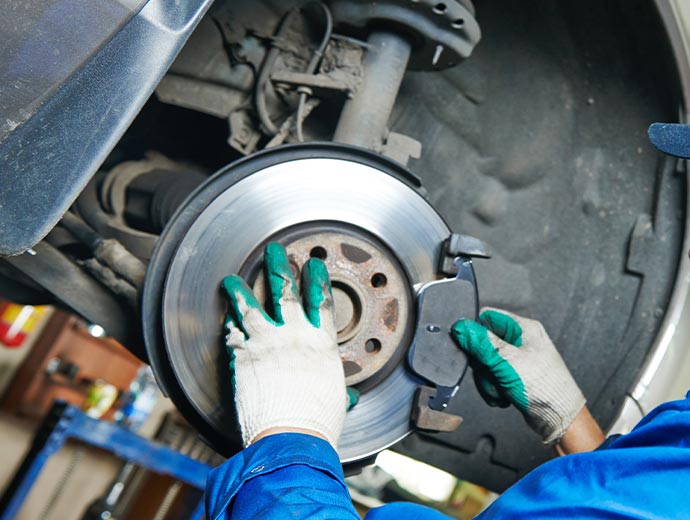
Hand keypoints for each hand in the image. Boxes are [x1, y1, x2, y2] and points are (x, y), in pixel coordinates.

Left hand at [222, 242, 353, 447]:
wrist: (289, 433)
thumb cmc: (316, 422)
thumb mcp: (336, 401)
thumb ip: (340, 392)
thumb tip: (350, 398)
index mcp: (321, 343)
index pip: (321, 303)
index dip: (317, 280)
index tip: (313, 265)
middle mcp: (294, 335)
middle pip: (286, 292)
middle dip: (280, 268)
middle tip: (274, 251)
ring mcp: (266, 341)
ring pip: (251, 305)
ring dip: (241, 289)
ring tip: (232, 278)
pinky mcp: (242, 354)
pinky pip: (233, 329)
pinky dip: (228, 318)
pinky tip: (223, 311)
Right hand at [451, 307, 585, 443]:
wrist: (560, 419)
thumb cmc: (545, 388)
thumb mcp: (507, 361)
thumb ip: (481, 343)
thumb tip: (461, 327)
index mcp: (523, 328)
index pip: (487, 317)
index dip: (474, 331)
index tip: (469, 347)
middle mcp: (521, 341)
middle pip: (482, 343)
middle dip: (482, 364)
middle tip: (491, 373)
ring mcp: (518, 359)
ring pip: (485, 363)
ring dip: (487, 380)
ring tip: (500, 388)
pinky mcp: (514, 375)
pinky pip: (492, 377)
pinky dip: (493, 389)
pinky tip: (503, 396)